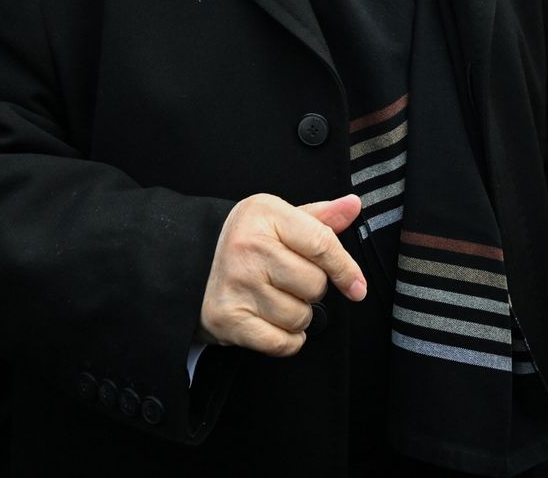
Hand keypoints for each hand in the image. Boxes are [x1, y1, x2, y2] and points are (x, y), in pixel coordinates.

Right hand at [197, 193, 366, 356]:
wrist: (190, 266)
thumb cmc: (246, 242)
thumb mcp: (278, 218)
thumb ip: (319, 217)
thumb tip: (353, 205)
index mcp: (264, 215)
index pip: (322, 244)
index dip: (346, 269)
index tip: (357, 287)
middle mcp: (248, 247)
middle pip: (315, 285)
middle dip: (312, 290)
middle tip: (289, 282)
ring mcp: (236, 284)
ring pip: (300, 317)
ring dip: (298, 316)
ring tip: (276, 300)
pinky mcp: (228, 319)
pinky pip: (281, 343)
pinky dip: (287, 340)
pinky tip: (273, 322)